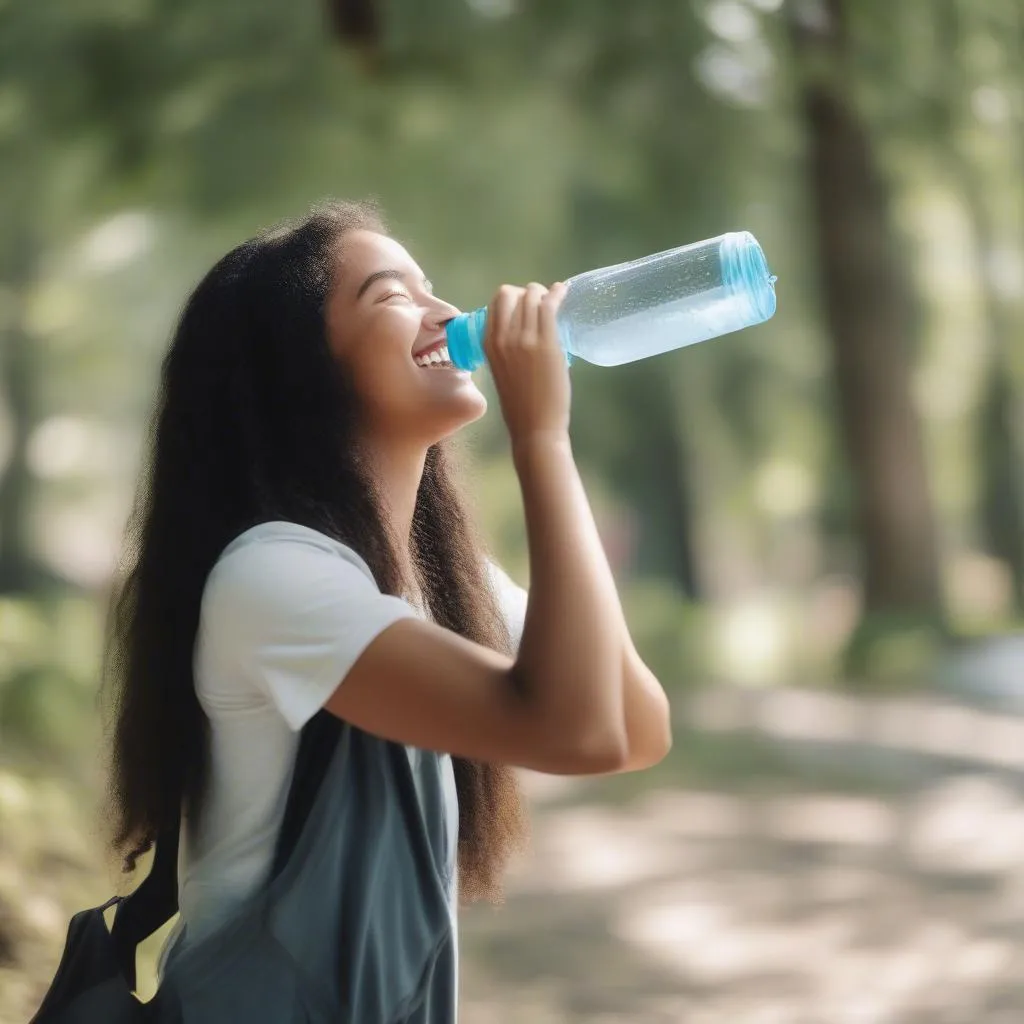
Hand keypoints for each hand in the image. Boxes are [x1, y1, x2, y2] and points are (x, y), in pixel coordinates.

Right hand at [483, 282, 569, 444]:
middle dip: (529, 293)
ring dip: (544, 292)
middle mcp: (502, 337)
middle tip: (543, 304)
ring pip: (532, 296)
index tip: (527, 304)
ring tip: (555, 298)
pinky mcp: (546, 343)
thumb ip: (507, 351)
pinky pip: (549, 306)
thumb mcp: (502, 371)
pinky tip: (564, 291)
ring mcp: (524, 339)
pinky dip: (558, 293)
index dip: (514, 297)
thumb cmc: (520, 406)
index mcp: (488, 344)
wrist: (534, 427)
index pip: (497, 302)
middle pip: (513, 294)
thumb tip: (523, 334)